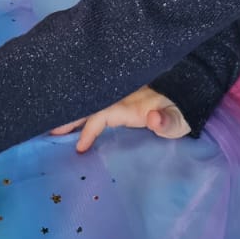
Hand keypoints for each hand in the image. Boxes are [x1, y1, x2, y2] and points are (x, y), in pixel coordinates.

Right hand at [52, 87, 189, 153]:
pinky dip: (83, 108)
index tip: (79, 147)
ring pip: (91, 101)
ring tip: (52, 123)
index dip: (88, 128)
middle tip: (48, 129)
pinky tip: (71, 117)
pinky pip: (97, 101)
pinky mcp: (122, 97)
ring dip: (73, 110)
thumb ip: (167, 120)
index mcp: (131, 103)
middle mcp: (122, 96)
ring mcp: (121, 95)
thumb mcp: (180, 119)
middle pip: (90, 103)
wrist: (192, 91)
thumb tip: (152, 117)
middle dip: (69, 115)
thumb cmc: (184, 110)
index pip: (102, 113)